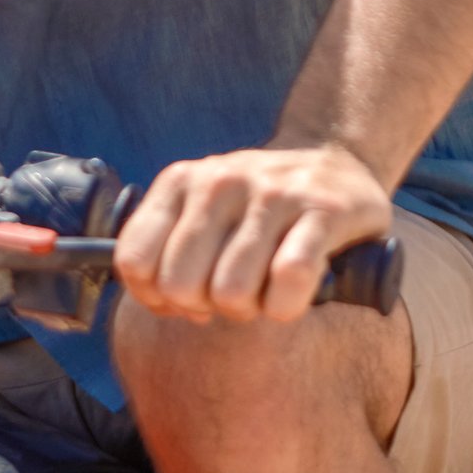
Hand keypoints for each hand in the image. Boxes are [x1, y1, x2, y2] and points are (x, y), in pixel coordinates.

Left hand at [111, 141, 396, 326]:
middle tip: (235, 293)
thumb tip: (164, 303)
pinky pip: (289, 277)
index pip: (134, 261)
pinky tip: (294, 294)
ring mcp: (273, 192)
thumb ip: (168, 250)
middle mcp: (221, 180)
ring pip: (232, 291)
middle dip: (207, 307)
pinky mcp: (323, 209)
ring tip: (267, 289)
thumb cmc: (261, 208)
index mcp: (181, 181)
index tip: (190, 298)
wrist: (338, 163)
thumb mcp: (202, 211)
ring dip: (252, 309)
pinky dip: (288, 304)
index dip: (157, 298)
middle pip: (180, 286)